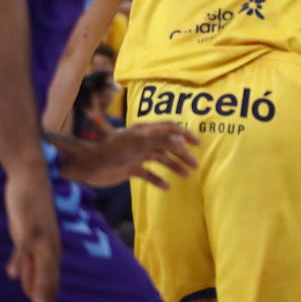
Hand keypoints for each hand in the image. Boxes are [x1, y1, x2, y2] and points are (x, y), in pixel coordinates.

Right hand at [4, 167, 57, 301]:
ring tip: (38, 301)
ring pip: (41, 262)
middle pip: (50, 270)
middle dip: (48, 290)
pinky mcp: (27, 226)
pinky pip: (23, 246)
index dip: (50, 288)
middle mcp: (49, 240)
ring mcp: (39, 233)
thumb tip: (18, 276)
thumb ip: (25, 255)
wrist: (31, 176)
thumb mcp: (27, 234)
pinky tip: (12, 275)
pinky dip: (20, 260)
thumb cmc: (30, 207)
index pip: (52, 270)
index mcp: (51, 242)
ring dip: (39, 282)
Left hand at [64, 123, 199, 189]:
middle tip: (195, 165)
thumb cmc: (114, 151)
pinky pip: (149, 173)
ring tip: (185, 176)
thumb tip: (182, 142)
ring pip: (161, 159)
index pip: (170, 128)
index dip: (185, 134)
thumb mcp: (140, 143)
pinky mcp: (131, 169)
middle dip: (183, 154)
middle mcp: (144, 141)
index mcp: (146, 131)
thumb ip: (162, 141)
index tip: (197, 144)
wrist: (88, 166)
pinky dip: (158, 179)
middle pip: (169, 145)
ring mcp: (137, 155)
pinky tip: (166, 186)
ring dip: (174, 166)